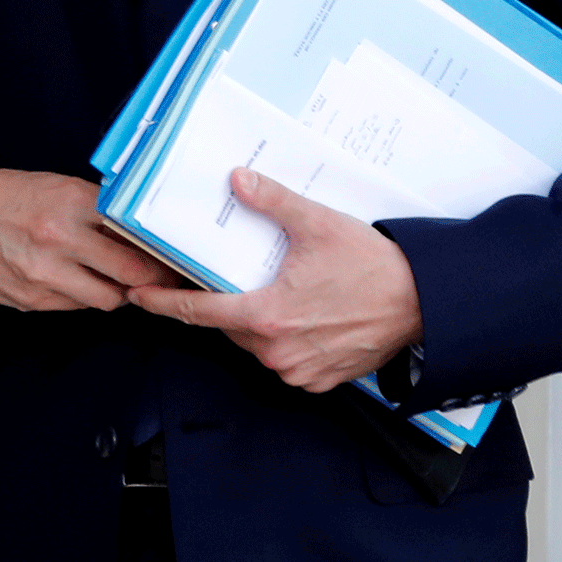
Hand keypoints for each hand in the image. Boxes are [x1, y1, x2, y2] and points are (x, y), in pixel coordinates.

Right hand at [0, 169, 181, 312]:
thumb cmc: (9, 196)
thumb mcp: (58, 186)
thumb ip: (97, 210)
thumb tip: (137, 233)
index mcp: (72, 203)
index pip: (134, 233)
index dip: (159, 248)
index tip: (172, 254)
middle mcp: (61, 240)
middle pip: (130, 273)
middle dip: (152, 278)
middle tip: (162, 275)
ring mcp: (45, 275)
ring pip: (106, 299)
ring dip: (119, 292)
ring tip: (120, 280)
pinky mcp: (30, 300)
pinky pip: (74, 306)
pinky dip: (84, 296)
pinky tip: (81, 282)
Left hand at [127, 168, 423, 392]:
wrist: (423, 303)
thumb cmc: (372, 266)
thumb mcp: (317, 223)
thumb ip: (272, 201)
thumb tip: (237, 180)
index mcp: (266, 317)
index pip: (198, 312)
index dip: (163, 303)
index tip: (138, 296)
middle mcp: (276, 352)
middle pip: (229, 326)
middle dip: (222, 303)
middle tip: (226, 275)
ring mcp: (298, 371)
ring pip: (256, 344)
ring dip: (255, 320)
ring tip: (273, 289)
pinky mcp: (320, 381)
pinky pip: (284, 360)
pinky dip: (283, 339)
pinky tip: (299, 313)